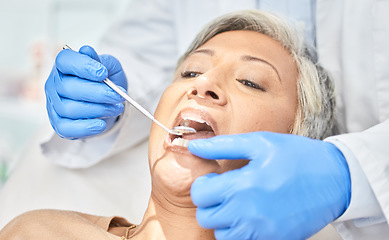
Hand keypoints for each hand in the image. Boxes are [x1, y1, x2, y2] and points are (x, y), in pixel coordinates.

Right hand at [45, 45, 126, 138]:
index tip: (104, 73)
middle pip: (68, 88)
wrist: (109, 103)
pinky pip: (66, 128)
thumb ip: (101, 60)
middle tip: (119, 96)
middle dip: (98, 93)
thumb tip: (87, 51)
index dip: (83, 66)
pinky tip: (101, 124)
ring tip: (116, 108)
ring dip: (97, 110)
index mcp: (64, 66)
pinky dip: (85, 128)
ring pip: (69, 109)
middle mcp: (54, 84)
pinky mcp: (59, 124)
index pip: (65, 60)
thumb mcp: (110, 67)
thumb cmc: (106, 82)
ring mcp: (54, 105)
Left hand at [188, 132, 350, 239]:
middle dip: (209, 203)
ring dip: (223, 221)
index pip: (199, 195)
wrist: (335, 179)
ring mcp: (261, 231)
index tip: (214, 180)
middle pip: (206, 217)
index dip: (202, 186)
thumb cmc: (298, 157)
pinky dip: (239, 233)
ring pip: (221, 235)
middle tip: (224, 191)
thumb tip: (194, 146)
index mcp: (242, 185)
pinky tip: (250, 216)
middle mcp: (248, 212)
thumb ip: (222, 145)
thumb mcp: (260, 143)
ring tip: (236, 204)